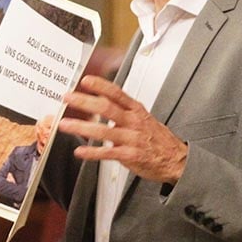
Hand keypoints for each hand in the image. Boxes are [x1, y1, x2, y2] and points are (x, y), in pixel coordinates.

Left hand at [59, 75, 187, 183]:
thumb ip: (123, 112)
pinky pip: (108, 153)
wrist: (177, 159)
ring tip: (65, 125)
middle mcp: (133, 122)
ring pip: (103, 130)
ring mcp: (131, 138)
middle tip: (68, 98)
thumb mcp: (143, 118)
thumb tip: (101, 105)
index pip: (116, 93)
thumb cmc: (158, 139)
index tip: (85, 81)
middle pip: (106, 107)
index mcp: (136, 110)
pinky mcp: (130, 155)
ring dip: (82, 127)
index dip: (100, 85)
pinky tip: (80, 151)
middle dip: (84, 101)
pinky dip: (92, 152)